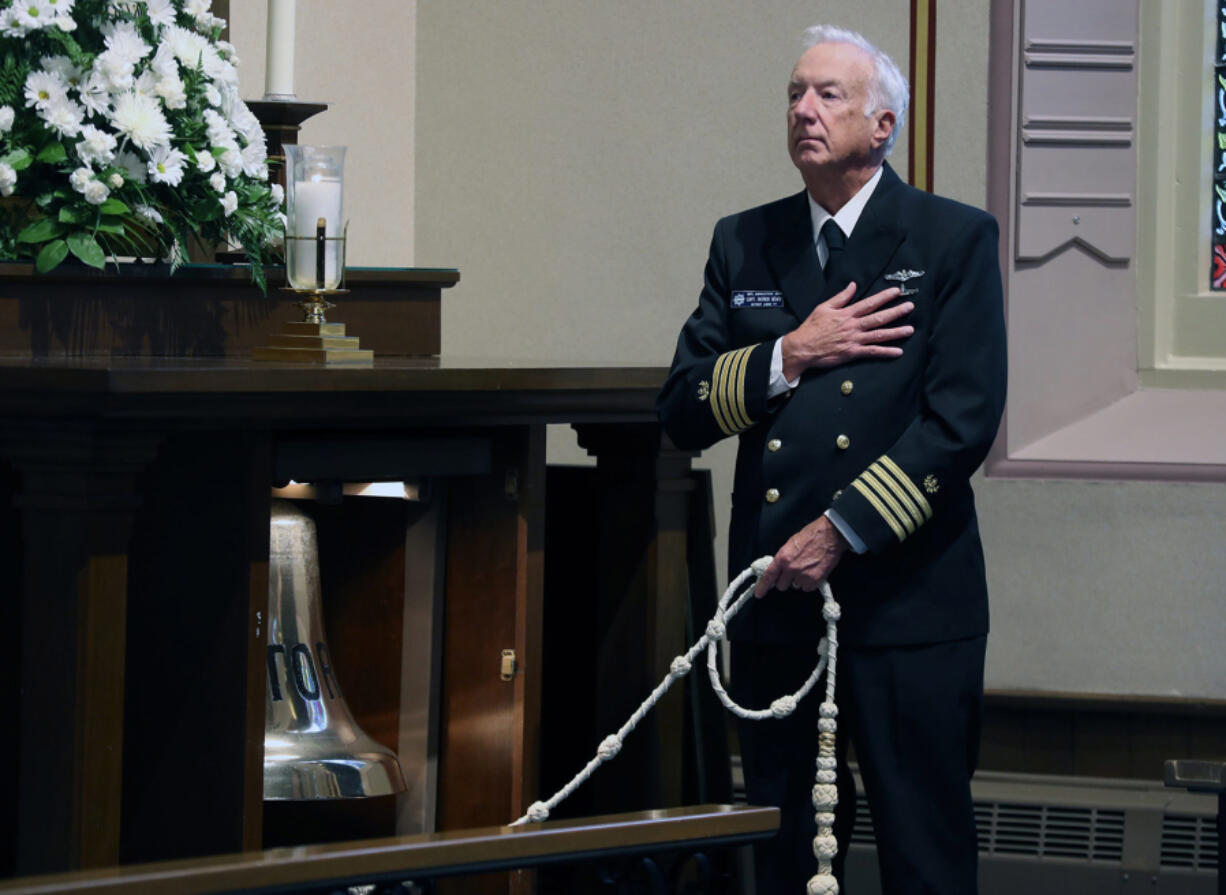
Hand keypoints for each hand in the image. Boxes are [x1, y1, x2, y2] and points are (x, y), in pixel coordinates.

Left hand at [754, 516, 848, 596]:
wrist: (830, 535)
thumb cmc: (812, 535)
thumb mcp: (791, 544)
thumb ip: (784, 558)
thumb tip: (780, 568)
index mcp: (783, 557)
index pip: (768, 576)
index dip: (762, 587)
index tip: (759, 594)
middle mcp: (791, 568)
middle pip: (781, 585)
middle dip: (785, 581)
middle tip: (793, 573)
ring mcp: (803, 575)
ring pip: (796, 586)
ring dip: (799, 581)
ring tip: (807, 568)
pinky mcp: (815, 580)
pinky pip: (808, 588)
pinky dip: (810, 583)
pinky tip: (814, 571)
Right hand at [781, 283, 913, 379]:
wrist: (802, 347)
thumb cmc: (811, 328)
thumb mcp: (824, 307)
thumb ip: (841, 297)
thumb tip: (853, 286)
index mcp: (847, 314)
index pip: (869, 303)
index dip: (884, 297)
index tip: (896, 292)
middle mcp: (853, 326)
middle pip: (878, 317)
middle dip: (896, 312)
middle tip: (910, 307)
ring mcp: (854, 339)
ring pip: (879, 334)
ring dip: (896, 332)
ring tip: (910, 329)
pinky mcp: (852, 353)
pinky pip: (872, 352)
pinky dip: (886, 352)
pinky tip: (898, 352)